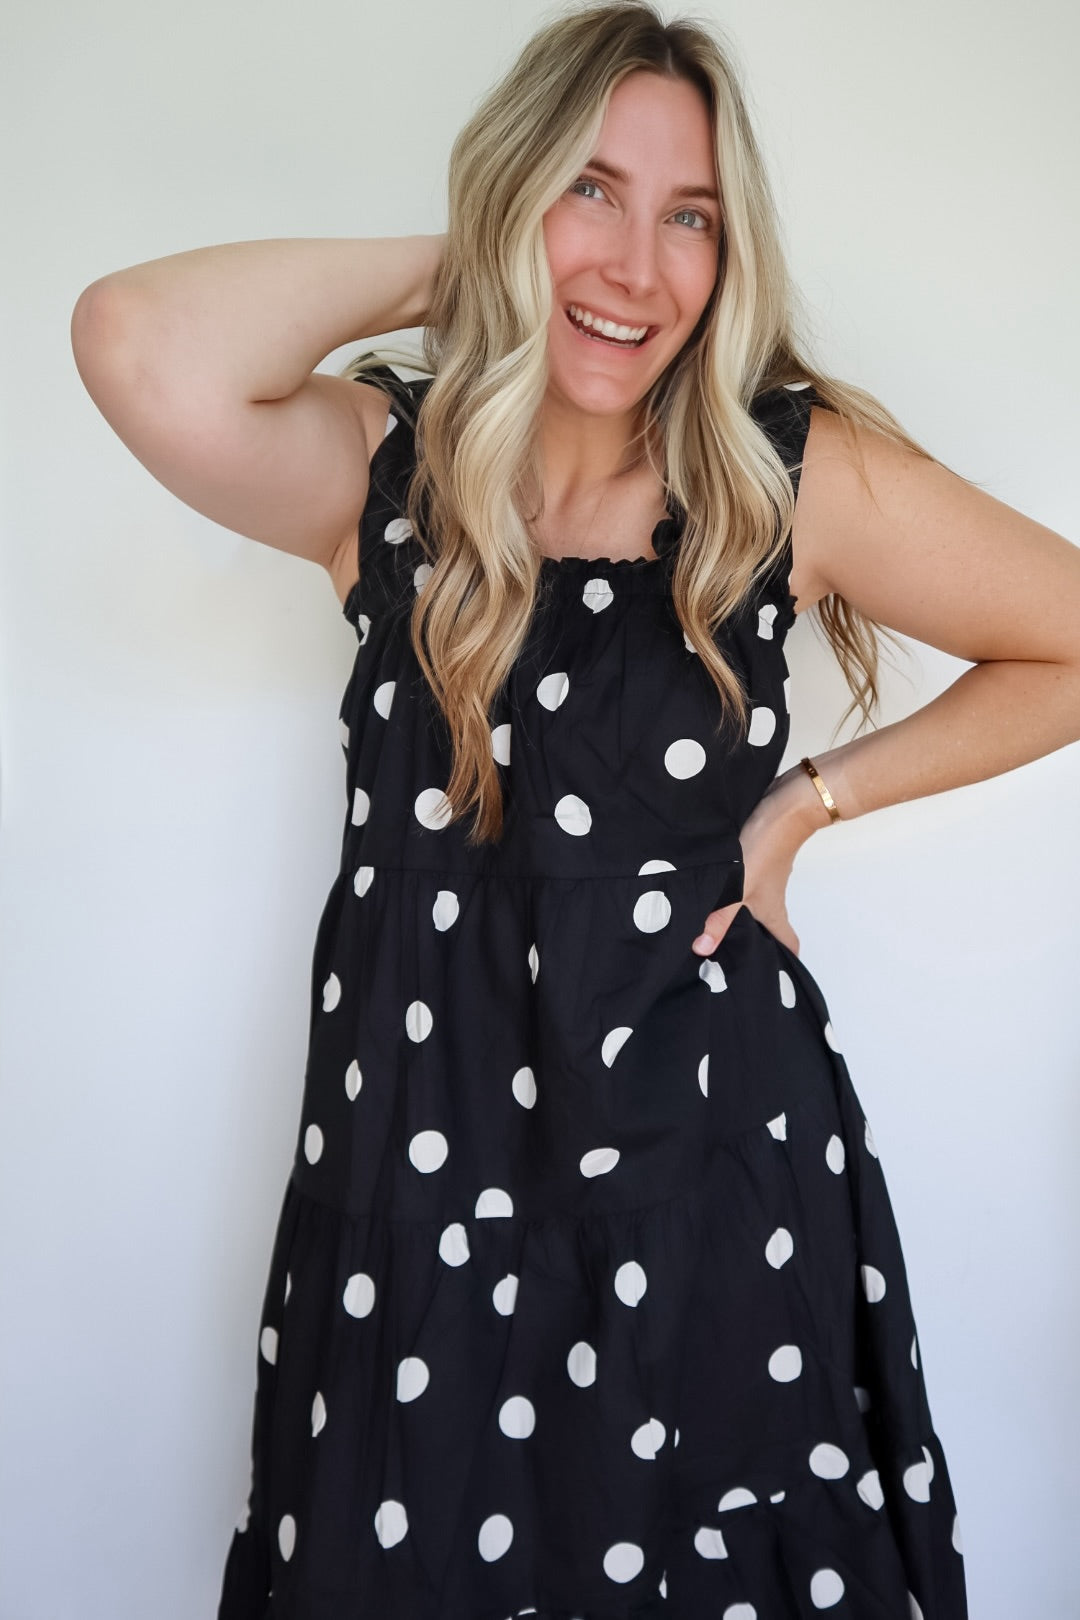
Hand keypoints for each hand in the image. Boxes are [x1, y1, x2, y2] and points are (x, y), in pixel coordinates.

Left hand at [690, 768, 826, 958]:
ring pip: (751, 906)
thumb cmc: (764, 850)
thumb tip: (701, 949)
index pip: (788, 945)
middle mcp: (770, 899)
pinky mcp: (753, 861)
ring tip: (706, 927)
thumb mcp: (736, 888)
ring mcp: (763, 879)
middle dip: (750, 943)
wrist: (781, 807)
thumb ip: (718, 918)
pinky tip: (706, 892)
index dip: (784, 963)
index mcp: (773, 912)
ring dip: (735, 916)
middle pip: (766, 928)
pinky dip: (728, 893)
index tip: (771, 977)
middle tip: (725, 957)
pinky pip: (741, 885)